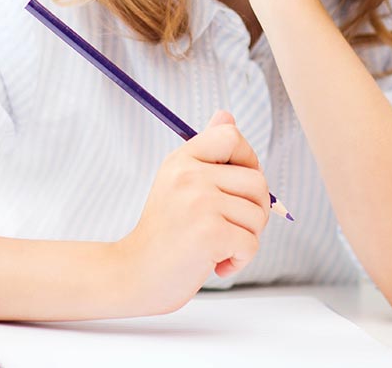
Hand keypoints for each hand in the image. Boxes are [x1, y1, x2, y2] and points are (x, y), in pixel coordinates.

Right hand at [116, 110, 270, 314]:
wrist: (133, 276)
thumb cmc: (163, 233)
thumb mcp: (178, 182)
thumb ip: (206, 150)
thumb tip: (226, 114)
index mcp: (182, 159)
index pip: (231, 136)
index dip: (247, 159)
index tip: (237, 186)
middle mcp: (189, 175)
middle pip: (257, 181)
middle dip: (256, 210)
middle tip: (232, 228)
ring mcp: (200, 202)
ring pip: (258, 215)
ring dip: (246, 238)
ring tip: (219, 247)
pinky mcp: (210, 233)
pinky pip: (251, 243)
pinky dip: (240, 260)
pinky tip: (217, 265)